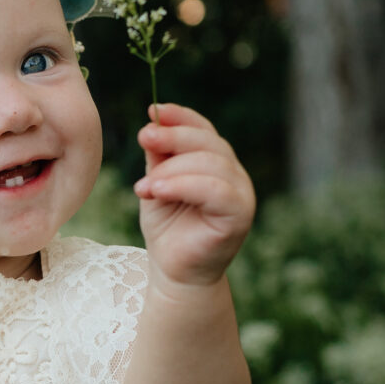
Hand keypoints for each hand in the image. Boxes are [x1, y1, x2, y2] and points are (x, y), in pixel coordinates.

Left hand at [133, 103, 254, 288]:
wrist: (175, 272)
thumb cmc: (168, 229)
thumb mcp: (157, 184)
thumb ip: (159, 157)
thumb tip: (152, 122)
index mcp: (217, 163)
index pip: (204, 130)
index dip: (181, 117)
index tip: (153, 111)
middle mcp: (234, 174)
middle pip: (208, 142)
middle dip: (172, 137)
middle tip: (143, 137)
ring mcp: (241, 194)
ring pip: (210, 163)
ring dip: (171, 170)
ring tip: (143, 187)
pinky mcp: (240, 214)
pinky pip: (215, 190)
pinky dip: (183, 185)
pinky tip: (156, 191)